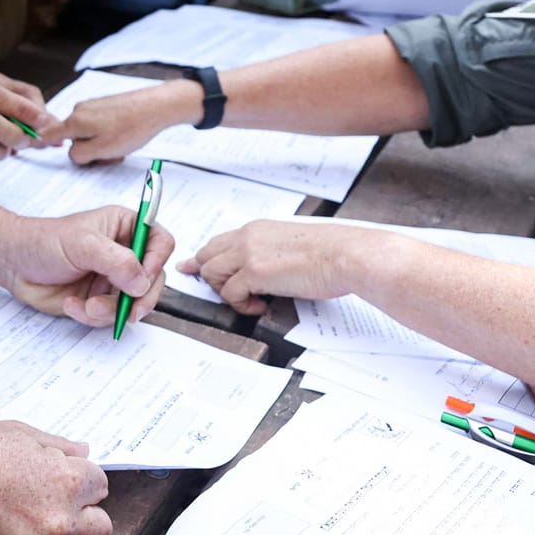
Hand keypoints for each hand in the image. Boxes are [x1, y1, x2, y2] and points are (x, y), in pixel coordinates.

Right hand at [0, 418, 113, 534]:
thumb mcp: (20, 434)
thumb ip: (59, 448)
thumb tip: (83, 452)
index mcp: (68, 483)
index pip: (100, 488)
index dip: (80, 482)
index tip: (61, 480)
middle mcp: (58, 522)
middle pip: (99, 529)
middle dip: (83, 517)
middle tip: (52, 505)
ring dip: (46, 534)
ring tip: (9, 511)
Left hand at [1, 203, 170, 328]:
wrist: (14, 264)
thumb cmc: (43, 242)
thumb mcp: (82, 244)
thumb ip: (116, 261)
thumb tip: (141, 282)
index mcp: (125, 227)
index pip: (161, 242)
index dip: (157, 261)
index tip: (143, 276)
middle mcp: (124, 253)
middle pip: (154, 279)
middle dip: (140, 298)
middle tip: (129, 308)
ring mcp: (113, 278)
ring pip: (134, 303)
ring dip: (112, 310)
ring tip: (88, 305)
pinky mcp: (100, 299)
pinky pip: (111, 316)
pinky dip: (93, 316)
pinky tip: (73, 305)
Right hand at [58, 83, 194, 164]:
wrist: (156, 107)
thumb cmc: (132, 127)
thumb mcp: (101, 150)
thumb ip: (79, 155)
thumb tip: (72, 154)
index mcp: (75, 121)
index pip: (49, 134)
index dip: (48, 145)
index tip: (52, 151)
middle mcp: (80, 110)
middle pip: (73, 137)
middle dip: (88, 150)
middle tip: (108, 156)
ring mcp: (93, 106)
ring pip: (88, 132)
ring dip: (101, 143)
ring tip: (120, 146)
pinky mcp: (106, 105)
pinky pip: (99, 125)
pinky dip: (109, 134)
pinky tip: (124, 136)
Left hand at [182, 219, 381, 313]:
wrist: (345, 255)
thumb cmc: (330, 252)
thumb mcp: (290, 244)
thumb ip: (269, 251)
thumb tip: (264, 269)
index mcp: (256, 229)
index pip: (217, 242)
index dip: (202, 259)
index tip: (189, 266)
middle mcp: (247, 237)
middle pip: (206, 258)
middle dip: (213, 279)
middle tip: (230, 294)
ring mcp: (248, 254)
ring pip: (211, 275)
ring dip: (226, 293)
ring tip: (252, 299)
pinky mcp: (255, 272)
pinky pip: (229, 294)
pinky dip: (241, 305)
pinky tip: (261, 305)